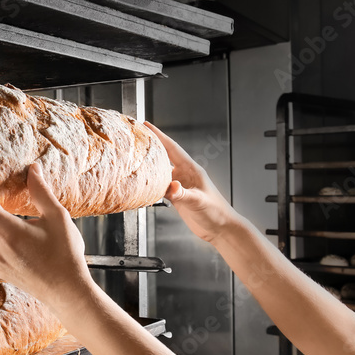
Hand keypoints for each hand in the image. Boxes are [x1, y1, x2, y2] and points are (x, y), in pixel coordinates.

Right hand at [145, 122, 238, 242]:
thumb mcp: (199, 201)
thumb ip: (183, 194)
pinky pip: (160, 186)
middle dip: (151, 146)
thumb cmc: (216, 212)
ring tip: (134, 160)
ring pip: (160, 172)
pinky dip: (151, 184)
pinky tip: (142, 185)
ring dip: (149, 166)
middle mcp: (184, 175)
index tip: (147, 126)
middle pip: (164, 157)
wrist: (220, 229)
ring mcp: (180, 186)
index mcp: (191, 170)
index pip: (173, 149)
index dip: (159, 136)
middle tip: (136, 138)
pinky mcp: (177, 197)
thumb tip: (171, 186)